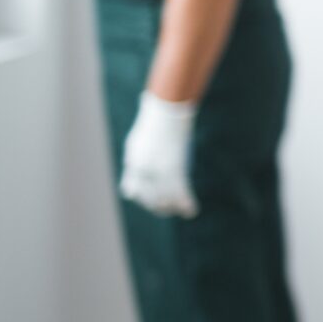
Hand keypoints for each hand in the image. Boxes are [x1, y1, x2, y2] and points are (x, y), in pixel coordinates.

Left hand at [119, 92, 198, 218]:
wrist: (166, 112)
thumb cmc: (158, 113)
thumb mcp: (145, 125)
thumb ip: (145, 133)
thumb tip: (145, 111)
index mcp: (134, 162)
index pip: (131, 189)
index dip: (140, 196)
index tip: (149, 200)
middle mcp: (141, 171)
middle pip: (148, 198)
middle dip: (157, 207)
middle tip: (167, 209)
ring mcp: (156, 173)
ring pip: (163, 200)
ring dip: (172, 208)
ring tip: (181, 210)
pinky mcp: (172, 172)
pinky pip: (179, 194)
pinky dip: (186, 204)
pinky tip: (191, 211)